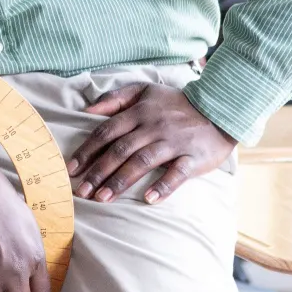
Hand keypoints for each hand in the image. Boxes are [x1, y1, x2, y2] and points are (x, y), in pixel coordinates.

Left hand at [68, 83, 235, 204]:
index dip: (88, 151)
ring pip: (142, 162)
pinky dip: (163, 186)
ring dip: (120, 181)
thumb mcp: (144, 91)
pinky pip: (177, 173)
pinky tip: (149, 200)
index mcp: (138, 113)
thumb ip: (115, 98)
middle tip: (81, 191)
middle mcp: (153, 128)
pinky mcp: (194, 158)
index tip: (71, 169)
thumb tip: (87, 110)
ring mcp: (173, 143)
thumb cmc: (176, 103)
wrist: (220, 109)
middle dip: (98, 172)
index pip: (106, 132)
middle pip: (120, 150)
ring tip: (103, 198)